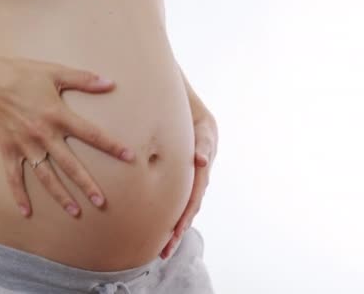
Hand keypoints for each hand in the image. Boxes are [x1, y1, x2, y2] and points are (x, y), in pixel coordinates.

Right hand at [0, 52, 135, 217]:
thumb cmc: (21, 74)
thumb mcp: (54, 72)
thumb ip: (84, 79)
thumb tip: (110, 83)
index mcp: (58, 116)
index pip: (91, 134)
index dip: (111, 145)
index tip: (129, 157)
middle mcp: (43, 135)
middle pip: (70, 165)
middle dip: (86, 185)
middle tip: (101, 202)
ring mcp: (25, 146)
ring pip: (46, 176)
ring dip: (60, 195)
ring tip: (75, 212)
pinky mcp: (8, 150)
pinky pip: (14, 177)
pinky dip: (19, 194)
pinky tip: (26, 211)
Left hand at [160, 107, 217, 258]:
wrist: (192, 112)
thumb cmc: (195, 117)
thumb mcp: (202, 127)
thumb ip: (202, 143)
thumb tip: (201, 160)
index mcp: (202, 169)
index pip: (193, 197)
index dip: (184, 215)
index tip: (175, 232)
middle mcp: (198, 178)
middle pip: (187, 209)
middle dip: (176, 231)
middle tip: (165, 251)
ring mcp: (191, 179)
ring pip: (183, 208)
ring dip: (173, 229)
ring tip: (162, 250)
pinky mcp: (182, 178)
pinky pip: (176, 200)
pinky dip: (170, 216)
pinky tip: (161, 230)